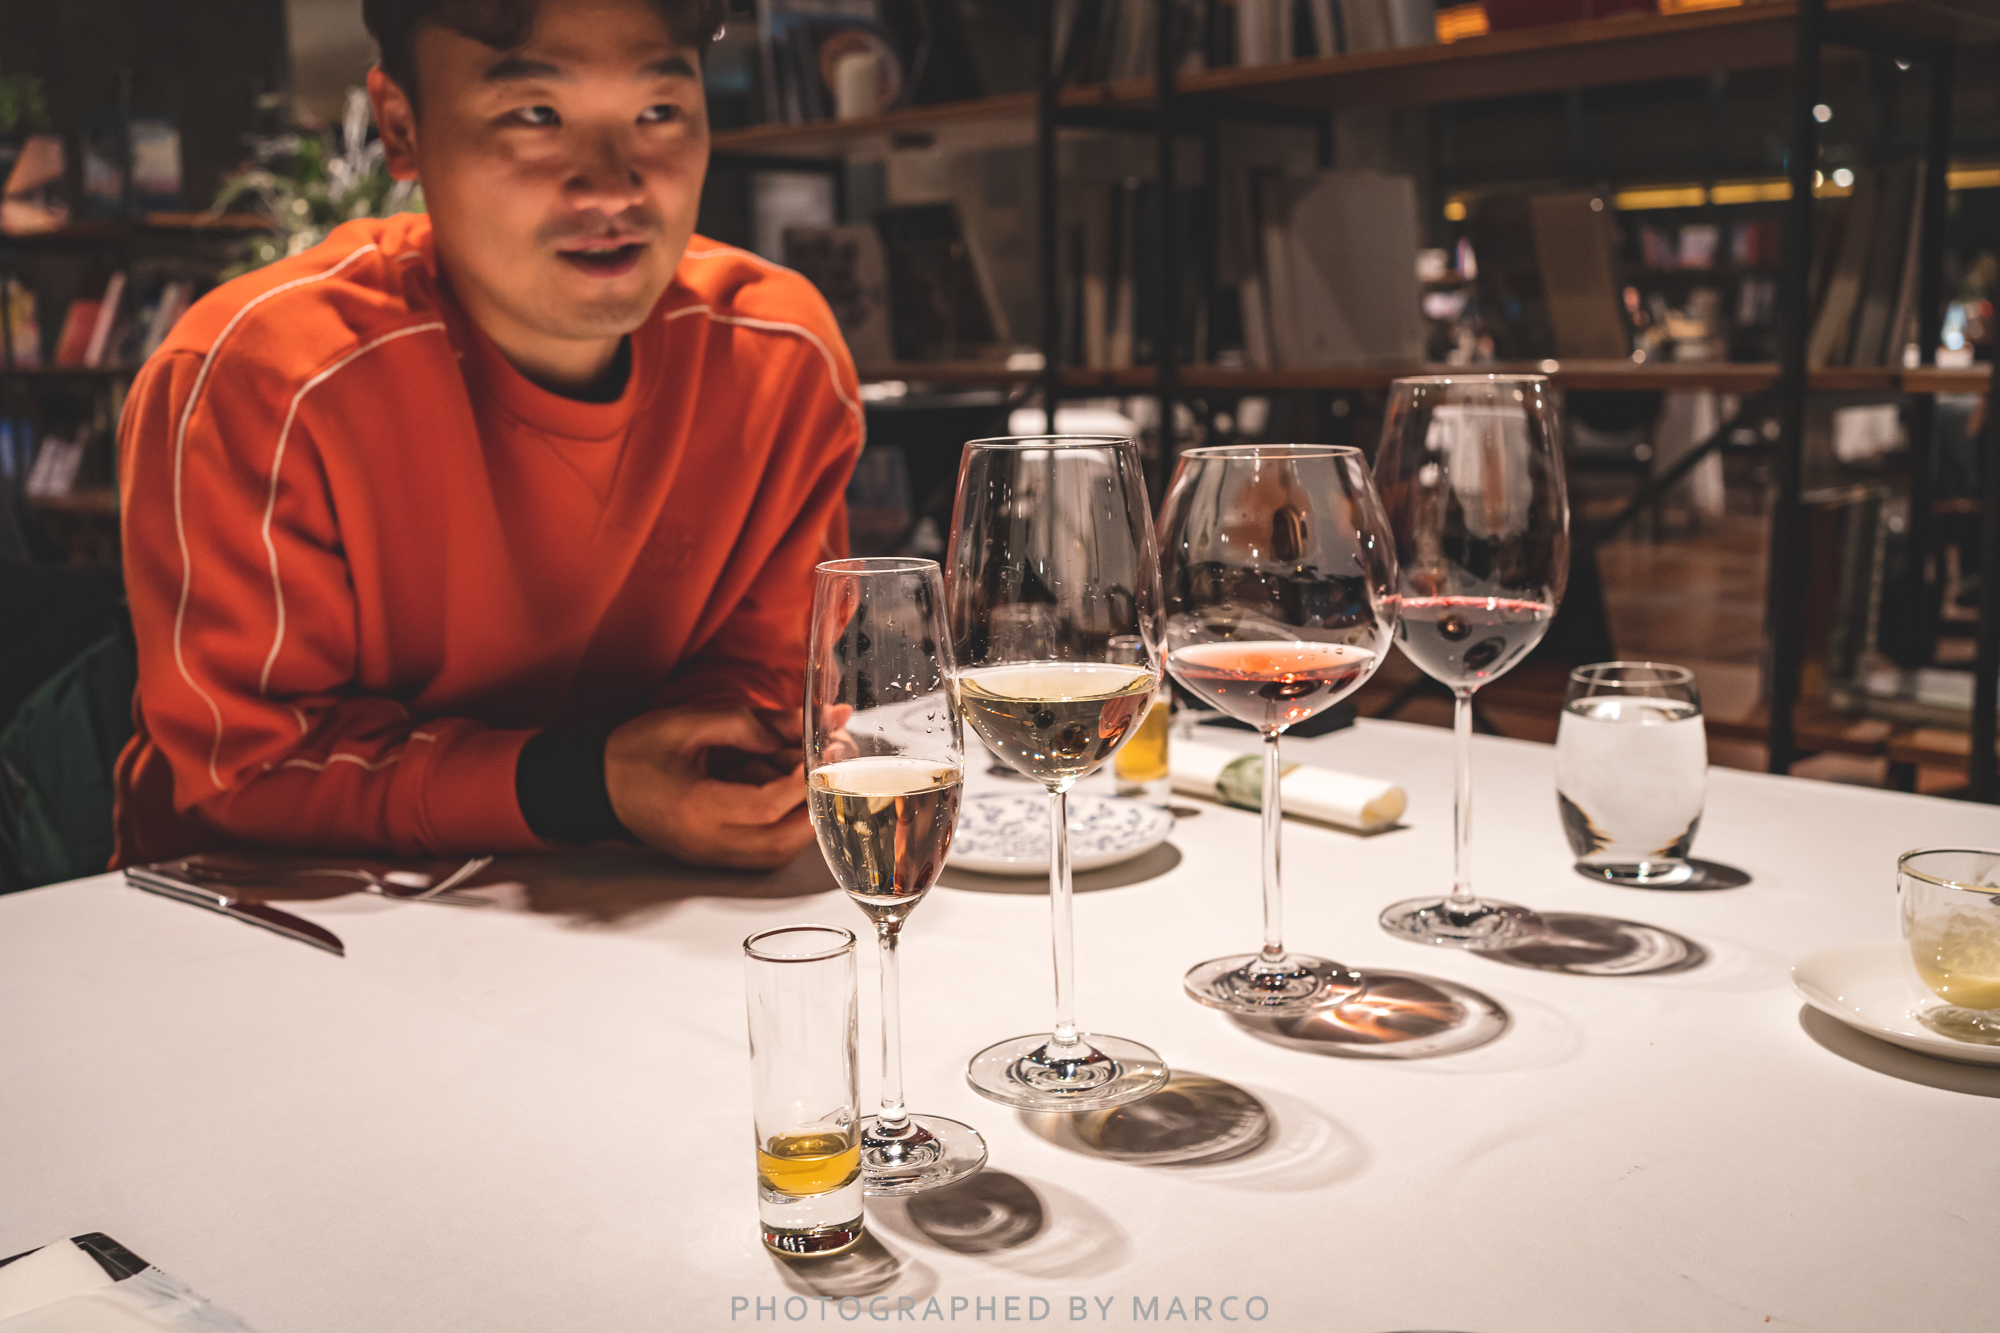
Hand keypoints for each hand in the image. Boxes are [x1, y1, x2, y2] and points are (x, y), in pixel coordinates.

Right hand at [605, 707, 813, 869]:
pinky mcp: (716, 857)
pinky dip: (783, 824)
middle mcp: (707, 843)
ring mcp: (712, 856)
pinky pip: (764, 851)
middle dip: (811, 803)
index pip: (764, 807)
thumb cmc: (636, 752)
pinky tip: (776, 790)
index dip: (796, 780)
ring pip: (778, 851)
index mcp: (695, 808)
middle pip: (781, 841)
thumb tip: (796, 728)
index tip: (811, 752)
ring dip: (801, 815)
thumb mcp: (687, 723)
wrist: (599, 785)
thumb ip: (745, 723)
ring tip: (794, 772)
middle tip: (818, 765)